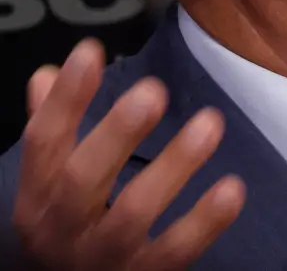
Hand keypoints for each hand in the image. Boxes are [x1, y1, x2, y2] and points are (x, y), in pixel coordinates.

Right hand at [11, 38, 245, 270]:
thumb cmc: (70, 229)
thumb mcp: (50, 187)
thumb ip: (53, 133)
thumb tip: (46, 74)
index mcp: (38, 197)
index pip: (45, 142)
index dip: (66, 98)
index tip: (90, 50)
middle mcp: (63, 228)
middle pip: (84, 179)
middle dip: (118, 132)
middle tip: (153, 90)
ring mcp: (104, 258)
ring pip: (133, 213)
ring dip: (173, 166)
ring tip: (210, 122)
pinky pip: (176, 251)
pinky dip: (205, 221)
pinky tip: (233, 187)